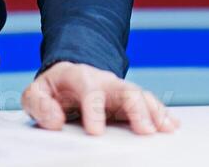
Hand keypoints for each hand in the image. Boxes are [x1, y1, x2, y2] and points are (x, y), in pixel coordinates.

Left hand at [23, 61, 177, 135]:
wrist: (69, 75)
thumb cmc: (54, 88)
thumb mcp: (37, 92)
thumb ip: (39, 104)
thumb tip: (54, 120)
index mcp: (81, 77)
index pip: (90, 92)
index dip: (94, 112)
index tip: (96, 132)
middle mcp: (106, 81)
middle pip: (126, 90)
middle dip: (137, 110)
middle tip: (145, 131)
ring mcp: (120, 90)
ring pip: (142, 96)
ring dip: (155, 112)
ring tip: (165, 128)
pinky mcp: (129, 101)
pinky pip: (149, 104)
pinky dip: (162, 113)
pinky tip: (171, 124)